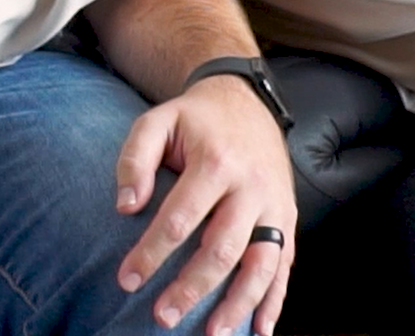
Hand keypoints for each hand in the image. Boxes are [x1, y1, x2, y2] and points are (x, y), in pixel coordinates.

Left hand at [114, 75, 297, 333]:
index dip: (152, 253)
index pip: (181, 218)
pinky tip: (260, 329)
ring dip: (238, 304)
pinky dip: (274, 301)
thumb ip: (134, 160)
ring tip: (213, 333)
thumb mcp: (156, 121)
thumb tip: (125, 207)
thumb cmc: (194, 119)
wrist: (246, 101)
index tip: (127, 280)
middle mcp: (251, 187)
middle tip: (161, 318)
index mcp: (216, 162)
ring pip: (261, 264)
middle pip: (222, 248)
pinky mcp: (288, 220)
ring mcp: (275, 207)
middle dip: (192, 288)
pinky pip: (285, 266)